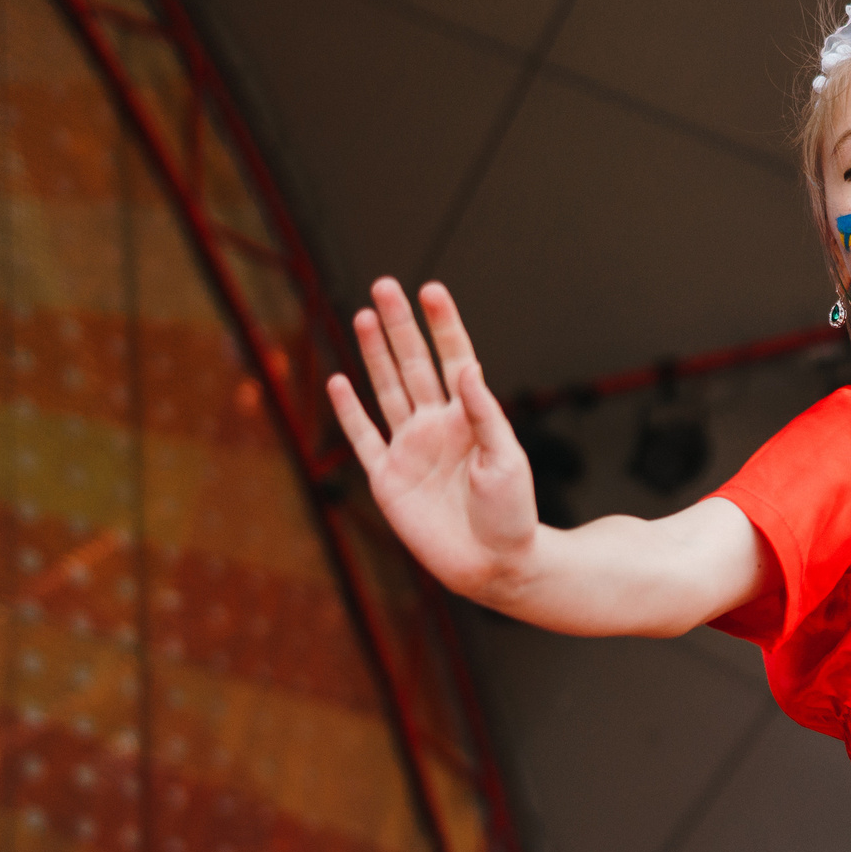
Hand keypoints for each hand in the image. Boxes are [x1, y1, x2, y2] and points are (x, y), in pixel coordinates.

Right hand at [327, 280, 542, 599]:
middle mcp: (438, 426)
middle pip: (414, 364)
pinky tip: (338, 380)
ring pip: (387, 390)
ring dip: (374, 354)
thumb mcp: (506, 460)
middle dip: (399, 326)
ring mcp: (410, 449)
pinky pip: (363, 438)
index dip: (442, 325)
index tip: (431, 289)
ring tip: (362, 314)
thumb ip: (484, 414)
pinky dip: (349, 411)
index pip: (454, 358)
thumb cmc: (512, 514)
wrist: (495, 566)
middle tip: (384, 285)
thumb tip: (467, 366)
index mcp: (471, 417)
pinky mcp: (387, 478)